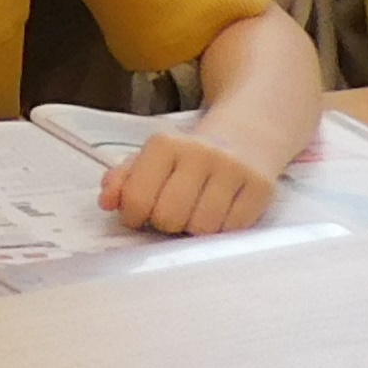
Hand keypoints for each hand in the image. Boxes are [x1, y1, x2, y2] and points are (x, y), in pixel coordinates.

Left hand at [102, 128, 276, 234]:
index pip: (136, 198)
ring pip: (202, 228)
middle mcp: (199, 153)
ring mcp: (232, 170)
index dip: (132, 216)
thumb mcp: (150, 159)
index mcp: (164, 143)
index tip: (139, 215)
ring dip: (194, 229)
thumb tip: (106, 201)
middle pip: (168, 217)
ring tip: (196, 212)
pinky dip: (222, 230)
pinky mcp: (260, 188)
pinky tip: (220, 213)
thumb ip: (122, 179)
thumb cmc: (188, 157)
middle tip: (172, 213)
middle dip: (165, 223)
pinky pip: (233, 230)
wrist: (245, 137)